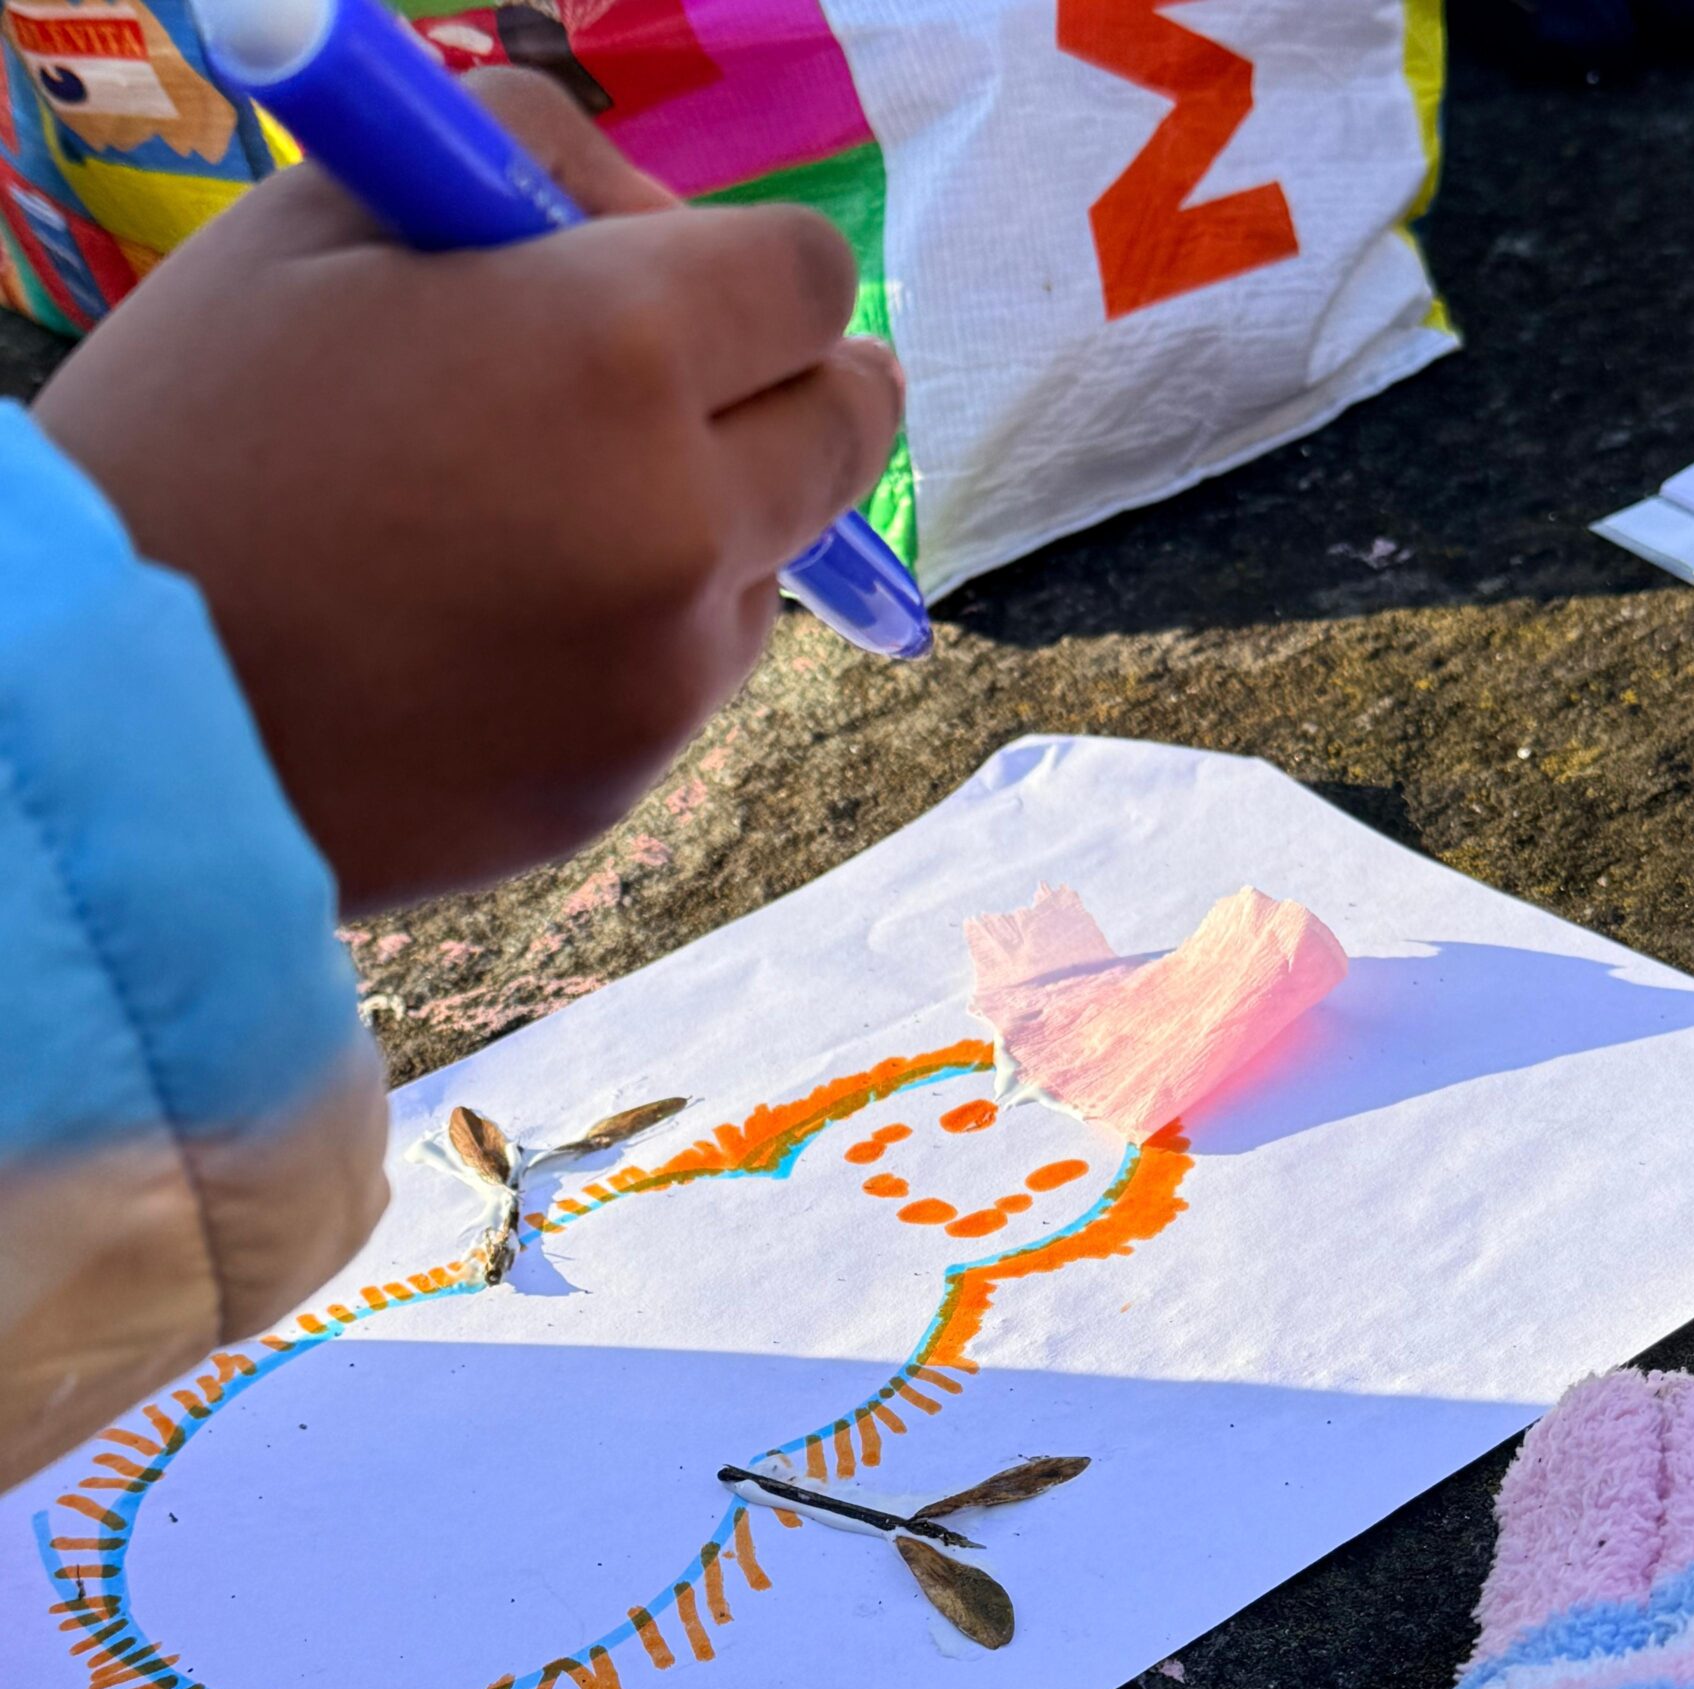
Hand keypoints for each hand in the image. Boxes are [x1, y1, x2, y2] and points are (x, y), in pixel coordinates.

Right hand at [32, 70, 904, 910]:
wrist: (113, 715)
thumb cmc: (193, 441)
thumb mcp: (325, 220)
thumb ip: (526, 171)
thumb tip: (652, 215)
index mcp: (619, 348)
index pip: (810, 274)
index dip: (747, 269)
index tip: (685, 288)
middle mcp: (683, 518)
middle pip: (849, 427)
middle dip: (783, 387)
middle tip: (676, 391)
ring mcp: (664, 670)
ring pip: (769, 562)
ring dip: (703, 525)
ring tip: (523, 529)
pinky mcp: (625, 781)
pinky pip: (684, 675)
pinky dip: (633, 641)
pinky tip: (490, 634)